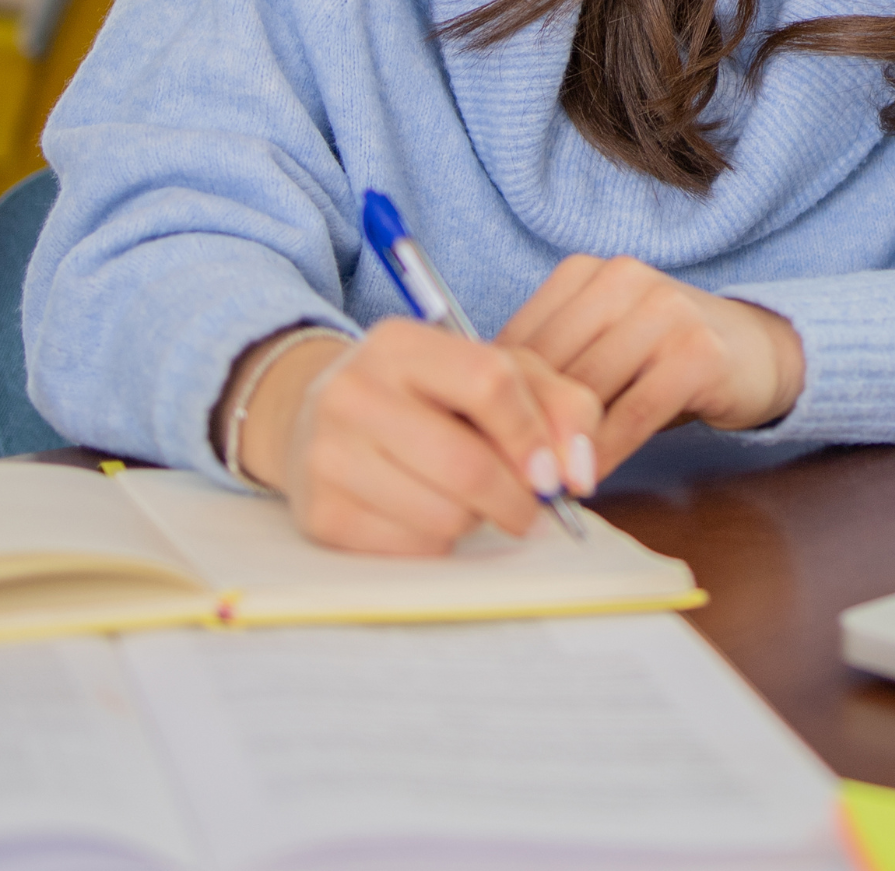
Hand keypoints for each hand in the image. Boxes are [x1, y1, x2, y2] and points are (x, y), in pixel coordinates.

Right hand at [221, 320, 603, 555]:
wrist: (315, 424)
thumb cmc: (426, 400)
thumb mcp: (492, 374)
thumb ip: (558, 405)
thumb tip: (578, 473)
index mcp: (400, 344)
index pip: (488, 382)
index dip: (533, 436)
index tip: (554, 474)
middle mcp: (352, 391)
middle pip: (468, 467)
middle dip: (517, 500)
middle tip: (529, 508)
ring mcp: (328, 455)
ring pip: (444, 517)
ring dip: (475, 521)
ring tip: (465, 500)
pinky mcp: (320, 514)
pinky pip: (412, 550)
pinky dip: (438, 543)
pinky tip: (426, 516)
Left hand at [499, 256, 804, 473]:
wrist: (758, 351)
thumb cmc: (663, 359)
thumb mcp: (601, 347)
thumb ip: (551, 368)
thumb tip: (475, 418)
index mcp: (585, 272)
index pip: (521, 339)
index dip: (496, 400)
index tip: (476, 446)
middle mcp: (623, 279)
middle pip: (551, 366)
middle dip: (525, 428)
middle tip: (501, 478)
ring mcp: (665, 310)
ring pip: (588, 391)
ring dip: (561, 447)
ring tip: (540, 486)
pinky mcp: (698, 352)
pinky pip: (633, 414)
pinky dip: (604, 452)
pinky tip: (587, 480)